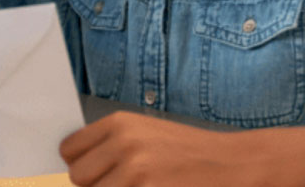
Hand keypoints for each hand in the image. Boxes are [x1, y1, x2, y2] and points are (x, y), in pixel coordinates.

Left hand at [60, 110, 304, 186]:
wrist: (235, 164)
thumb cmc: (186, 152)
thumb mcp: (144, 134)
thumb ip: (111, 146)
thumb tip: (74, 165)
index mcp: (118, 124)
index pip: (69, 150)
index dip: (78, 165)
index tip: (90, 172)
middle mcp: (123, 143)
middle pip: (79, 177)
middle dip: (95, 185)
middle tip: (122, 183)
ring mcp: (137, 171)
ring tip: (141, 185)